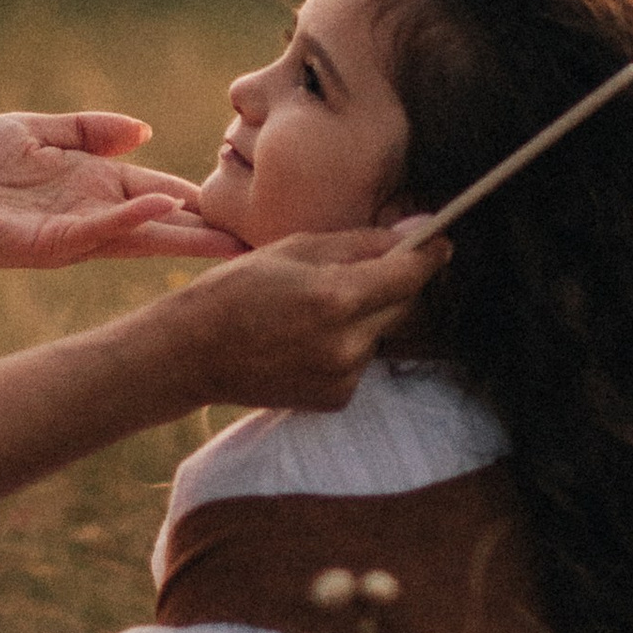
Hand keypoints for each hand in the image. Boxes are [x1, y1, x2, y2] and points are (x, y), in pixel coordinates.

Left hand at [0, 110, 241, 271]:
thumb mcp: (36, 131)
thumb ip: (88, 129)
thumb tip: (142, 130)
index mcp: (94, 185)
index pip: (159, 191)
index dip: (199, 199)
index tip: (246, 205)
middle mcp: (93, 213)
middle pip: (165, 222)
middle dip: (210, 232)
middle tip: (267, 241)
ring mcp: (75, 232)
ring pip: (143, 234)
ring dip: (187, 234)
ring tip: (234, 236)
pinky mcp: (50, 243)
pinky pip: (100, 231)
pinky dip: (134, 220)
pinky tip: (167, 208)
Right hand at [162, 220, 448, 415]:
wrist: (192, 354)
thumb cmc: (236, 290)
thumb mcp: (295, 248)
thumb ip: (360, 243)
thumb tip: (412, 234)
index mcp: (336, 298)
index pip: (409, 275)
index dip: (429, 255)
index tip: (440, 242)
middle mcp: (347, 343)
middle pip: (402, 304)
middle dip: (392, 283)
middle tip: (358, 270)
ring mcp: (343, 376)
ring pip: (381, 332)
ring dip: (366, 314)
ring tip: (315, 308)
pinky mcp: (337, 398)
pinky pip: (362, 360)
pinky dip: (348, 344)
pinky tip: (307, 338)